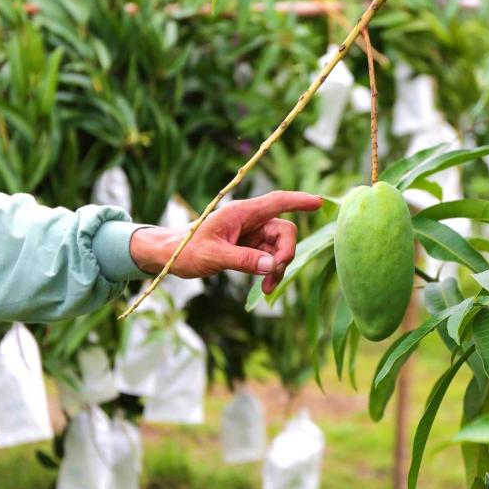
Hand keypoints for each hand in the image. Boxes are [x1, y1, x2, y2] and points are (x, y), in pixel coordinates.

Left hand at [130, 191, 322, 293]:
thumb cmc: (186, 250)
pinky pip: (270, 258)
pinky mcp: (250, 248)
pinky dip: (271, 272)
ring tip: (267, 288)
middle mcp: (250, 220)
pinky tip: (265, 287)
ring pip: (279, 247)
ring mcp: (252, 234)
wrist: (169, 257)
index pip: (276, 202)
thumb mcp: (213, 256)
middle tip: (273, 274)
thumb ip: (243, 260)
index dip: (299, 200)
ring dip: (278, 267)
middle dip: (285, 253)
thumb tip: (271, 266)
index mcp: (241, 213)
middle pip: (284, 230)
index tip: (319, 202)